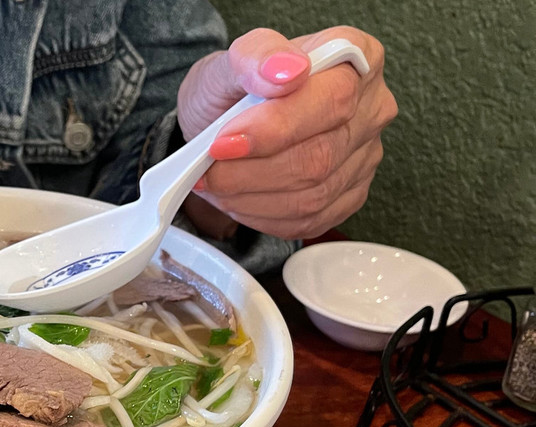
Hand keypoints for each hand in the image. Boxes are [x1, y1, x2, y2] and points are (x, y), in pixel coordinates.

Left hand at [177, 26, 397, 239]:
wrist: (227, 126)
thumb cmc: (236, 89)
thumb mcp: (233, 60)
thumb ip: (257, 55)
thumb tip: (286, 69)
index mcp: (357, 60)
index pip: (333, 99)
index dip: (276, 128)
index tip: (224, 142)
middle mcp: (371, 108)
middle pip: (320, 155)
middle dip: (251, 171)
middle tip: (208, 171)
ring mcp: (364, 156)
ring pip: (313, 195)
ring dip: (251, 197)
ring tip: (216, 184)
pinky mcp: (349, 196)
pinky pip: (309, 220)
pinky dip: (262, 216)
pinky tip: (238, 199)